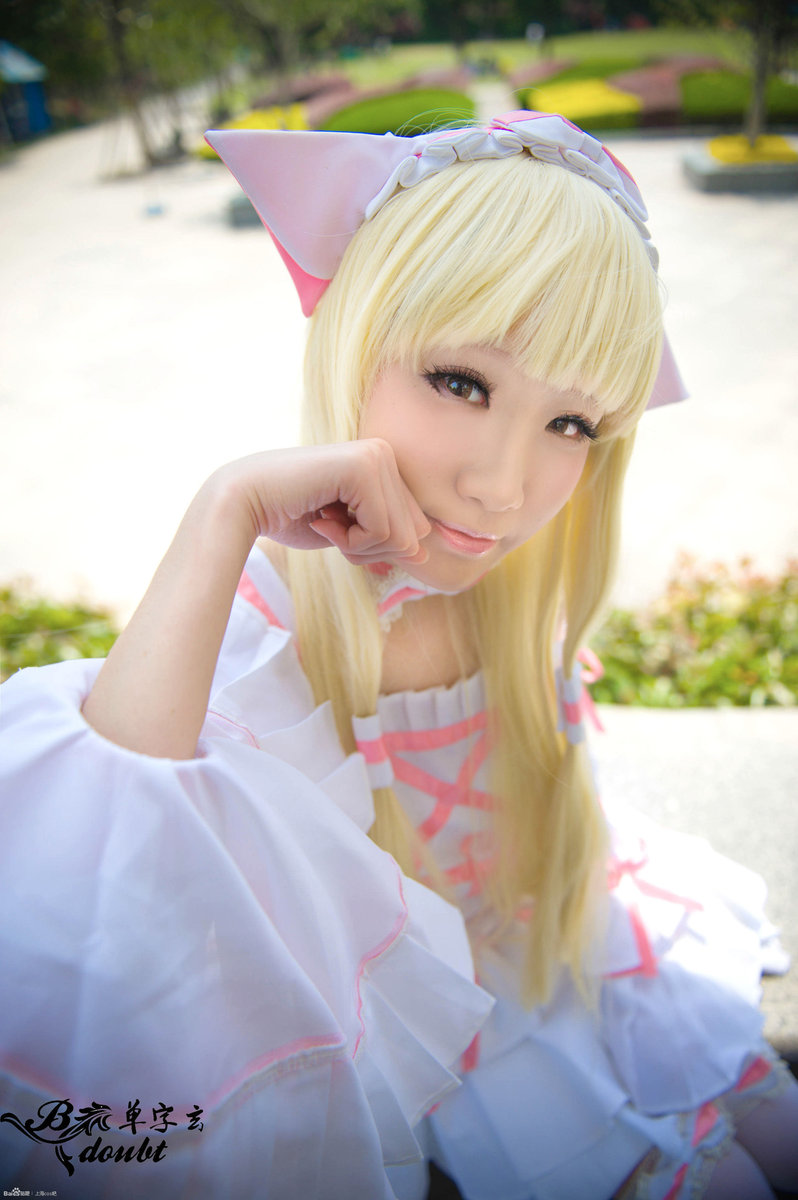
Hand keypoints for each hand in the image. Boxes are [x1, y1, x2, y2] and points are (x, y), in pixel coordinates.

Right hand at [216, 441, 430, 566]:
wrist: (243, 503)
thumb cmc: (290, 517)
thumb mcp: (349, 534)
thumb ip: (385, 540)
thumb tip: (423, 556)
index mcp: (384, 465)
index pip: (413, 528)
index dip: (375, 547)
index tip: (337, 529)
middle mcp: (385, 454)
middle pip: (412, 533)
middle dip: (370, 548)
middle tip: (330, 528)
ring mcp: (376, 456)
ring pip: (400, 535)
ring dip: (358, 546)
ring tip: (324, 521)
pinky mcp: (363, 466)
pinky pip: (381, 529)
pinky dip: (351, 541)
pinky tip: (320, 517)